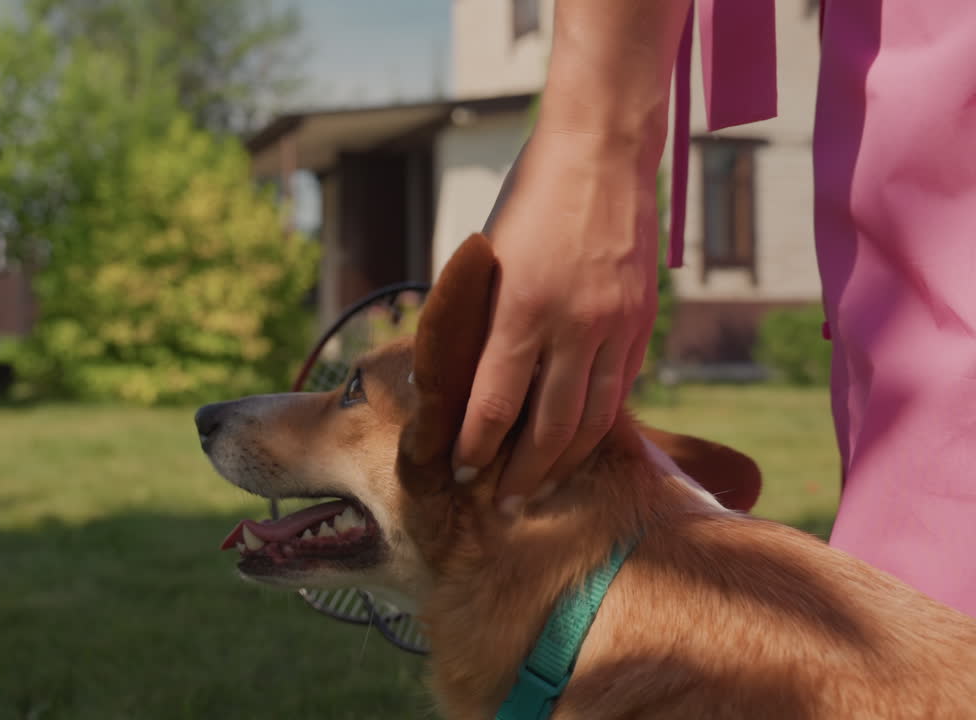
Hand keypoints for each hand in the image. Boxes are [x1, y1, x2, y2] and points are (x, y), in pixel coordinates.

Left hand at [453, 127, 659, 514]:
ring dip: (566, 461)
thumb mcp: (488, 257)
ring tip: (544, 489)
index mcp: (520, 306)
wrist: (601, 151)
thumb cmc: (528, 199)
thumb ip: (482, 320)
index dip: (475, 446)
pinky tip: (584, 443)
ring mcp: (614, 323)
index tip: (460, 471)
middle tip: (502, 505)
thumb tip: (466, 380)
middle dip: (522, 473)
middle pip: (548, 425)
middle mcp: (572, 323)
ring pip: (593, 417)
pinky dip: (600, 423)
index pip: (494, 403)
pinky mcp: (641, 319)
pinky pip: (621, 387)